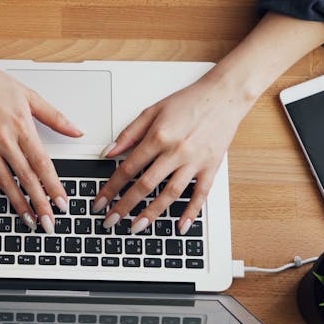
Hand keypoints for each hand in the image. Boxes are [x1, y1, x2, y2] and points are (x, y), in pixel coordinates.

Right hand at [0, 58, 82, 232]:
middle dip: (39, 203)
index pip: (42, 163)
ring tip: (29, 221)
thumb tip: (77, 130)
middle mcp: (4, 139)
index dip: (53, 186)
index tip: (62, 204)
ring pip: (4, 182)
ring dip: (17, 204)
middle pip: (26, 178)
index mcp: (22, 126)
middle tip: (49, 224)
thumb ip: (55, 117)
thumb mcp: (30, 96)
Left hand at [93, 74, 253, 233]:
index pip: (127, 169)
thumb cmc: (188, 101)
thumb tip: (108, 152)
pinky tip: (180, 226)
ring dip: (152, 214)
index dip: (111, 188)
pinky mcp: (211, 167)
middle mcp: (176, 151)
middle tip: (110, 221)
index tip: (100, 203)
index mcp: (158, 136)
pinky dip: (191, 212)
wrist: (224, 96)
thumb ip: (129, 134)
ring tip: (136, 227)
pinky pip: (200, 194)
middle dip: (124, 206)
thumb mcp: (152, 111)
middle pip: (145, 185)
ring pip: (170, 194)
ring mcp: (195, 161)